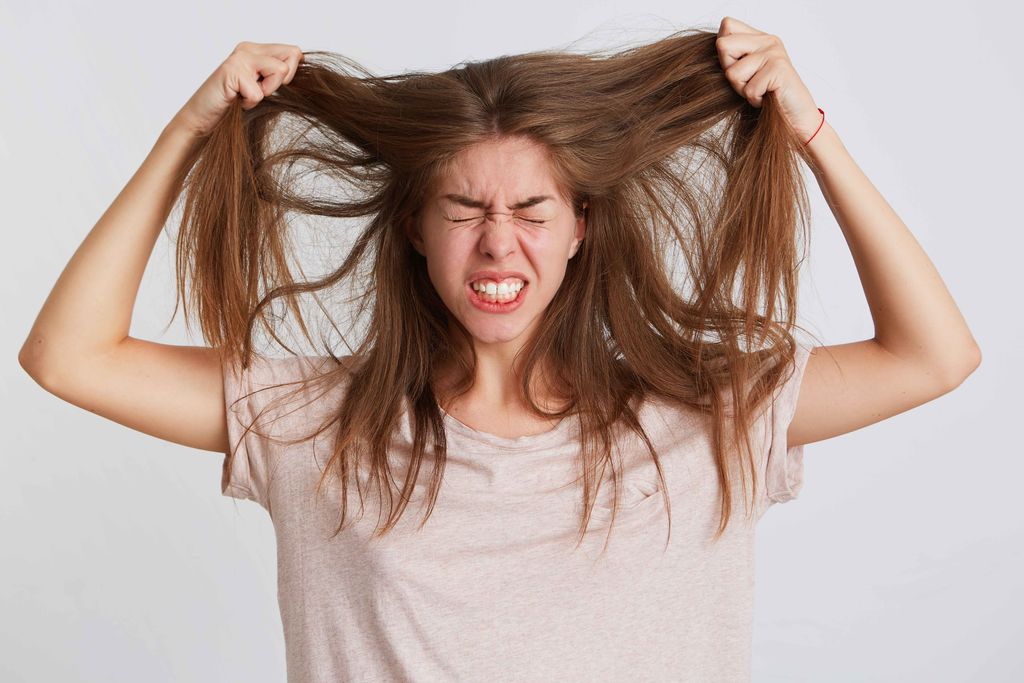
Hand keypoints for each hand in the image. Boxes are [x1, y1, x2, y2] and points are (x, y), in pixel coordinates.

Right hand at [171, 42, 303, 136]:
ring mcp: (239, 59)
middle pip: (292, 56)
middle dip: (282, 81)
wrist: (202, 118)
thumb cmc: (233, 107)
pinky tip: (235, 101)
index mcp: (256, 50)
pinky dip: (249, 104)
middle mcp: (248, 49)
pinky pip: (259, 93)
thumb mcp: (261, 88)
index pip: (294, 52)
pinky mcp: (232, 72)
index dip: (291, 74)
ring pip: (280, 71)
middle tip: (259, 91)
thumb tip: (305, 69)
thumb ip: (277, 76)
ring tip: (245, 96)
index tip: (271, 87)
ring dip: (265, 93)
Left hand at [715, 17, 821, 140]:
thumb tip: (716, 46)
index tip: (739, 67)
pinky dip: (754, 100)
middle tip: (749, 81)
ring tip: (760, 90)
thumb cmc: (766, 97)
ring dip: (742, 89)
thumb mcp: (745, 73)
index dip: (724, 51)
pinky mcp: (779, 69)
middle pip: (723, 46)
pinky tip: (767, 97)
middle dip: (729, 72)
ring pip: (732, 73)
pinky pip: (749, 89)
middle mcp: (767, 41)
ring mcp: (774, 53)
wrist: (795, 116)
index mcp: (759, 38)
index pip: (727, 25)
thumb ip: (732, 56)